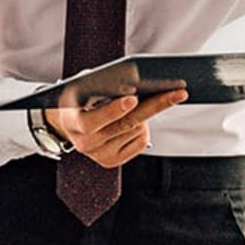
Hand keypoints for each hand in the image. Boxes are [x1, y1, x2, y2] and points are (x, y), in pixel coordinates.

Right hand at [45, 89, 187, 167]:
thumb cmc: (79, 98)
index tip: (133, 98)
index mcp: (73, 124)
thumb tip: (131, 83)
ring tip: (137, 102)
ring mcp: (99, 155)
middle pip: (124, 125)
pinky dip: (143, 128)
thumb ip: (100, 85)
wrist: (68, 122)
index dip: (113, 110)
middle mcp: (85, 143)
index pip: (92, 121)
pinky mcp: (112, 161)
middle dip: (152, 107)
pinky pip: (140, 142)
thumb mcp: (82, 86)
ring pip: (135, 131)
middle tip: (175, 94)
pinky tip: (135, 120)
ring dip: (144, 114)